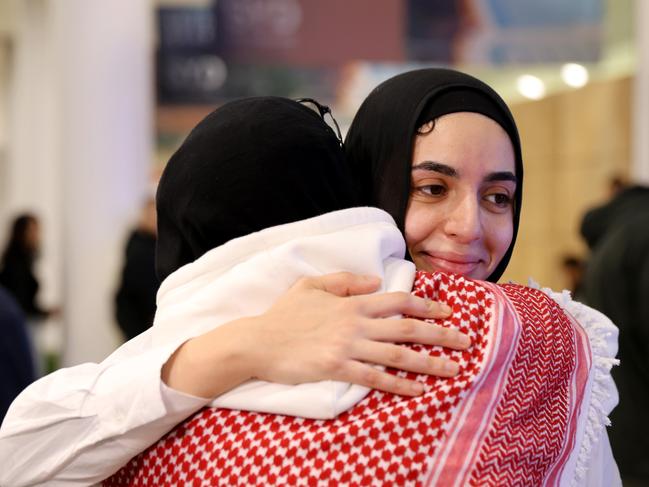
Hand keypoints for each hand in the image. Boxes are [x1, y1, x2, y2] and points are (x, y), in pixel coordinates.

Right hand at [243, 272, 469, 395]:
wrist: (259, 341)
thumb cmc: (285, 313)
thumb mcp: (312, 285)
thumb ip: (346, 280)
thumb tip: (377, 281)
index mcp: (353, 302)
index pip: (399, 300)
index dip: (428, 304)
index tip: (450, 311)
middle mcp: (356, 323)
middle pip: (408, 328)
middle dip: (441, 334)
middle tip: (467, 341)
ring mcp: (348, 347)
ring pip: (398, 355)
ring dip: (429, 363)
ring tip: (454, 369)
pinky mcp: (338, 369)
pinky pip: (375, 378)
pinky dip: (399, 385)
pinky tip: (418, 390)